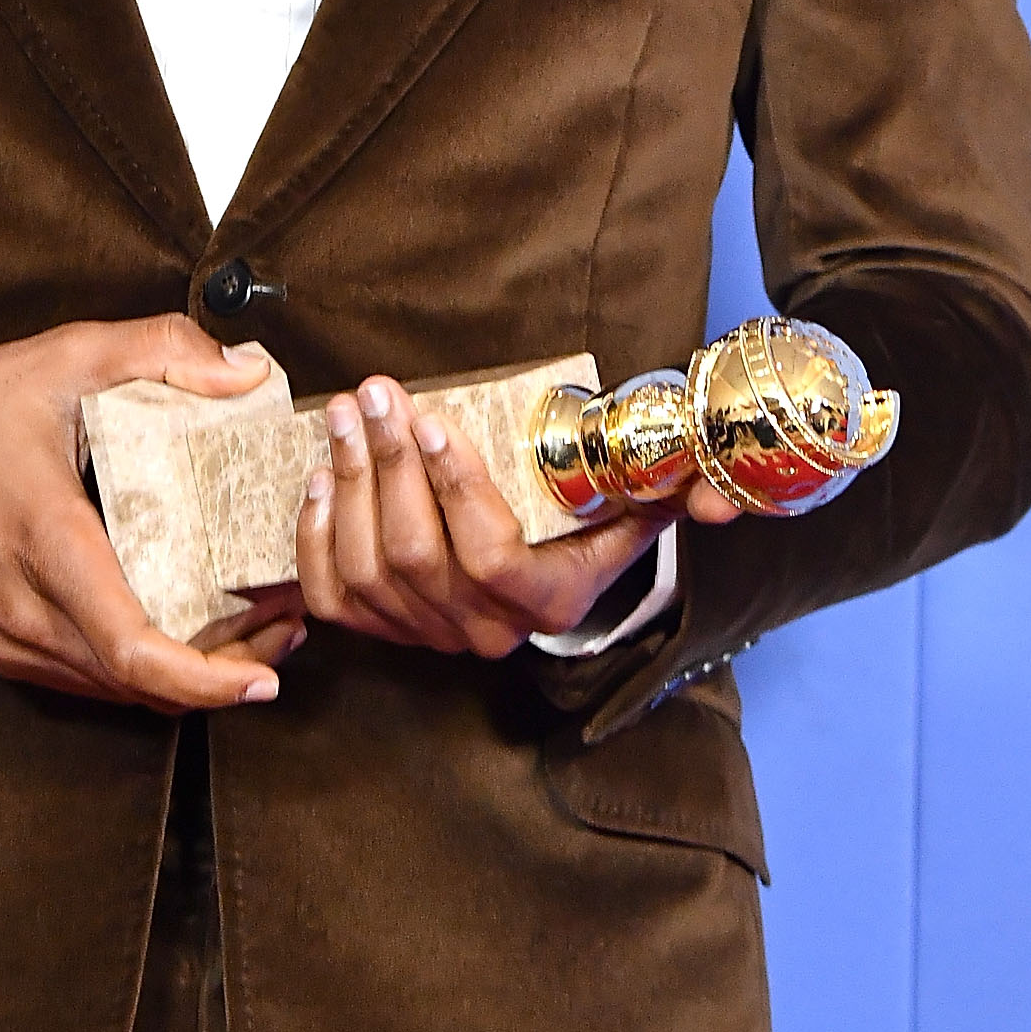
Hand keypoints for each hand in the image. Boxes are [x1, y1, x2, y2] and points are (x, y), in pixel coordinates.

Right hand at [0, 316, 306, 711]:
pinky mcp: (1, 647)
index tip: (265, 678)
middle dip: (225, 675)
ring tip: (256, 635)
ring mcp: (10, 640)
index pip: (132, 649)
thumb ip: (159, 349)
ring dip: (188, 679)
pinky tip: (185, 637)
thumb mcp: (63, 355)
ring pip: (114, 691)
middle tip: (290, 631)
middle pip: (139, 684)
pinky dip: (142, 672)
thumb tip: (247, 373)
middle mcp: (27, 612)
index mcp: (49, 543)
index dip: (207, 680)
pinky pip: (85, 679)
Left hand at [295, 375, 743, 658]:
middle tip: (375, 394)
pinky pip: (333, 598)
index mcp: (547, 601)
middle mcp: (486, 631)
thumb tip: (716, 495)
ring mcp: (428, 636)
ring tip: (344, 418)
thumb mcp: (634, 501)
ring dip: (349, 485)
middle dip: (389, 466)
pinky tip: (317, 478)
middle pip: (418, 555)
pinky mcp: (382, 632)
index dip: (456, 490)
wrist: (544, 573)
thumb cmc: (582, 518)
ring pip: (369, 570)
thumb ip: (669, 488)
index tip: (433, 420)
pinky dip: (314, 537)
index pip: (493, 556)